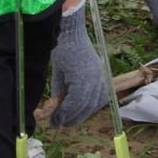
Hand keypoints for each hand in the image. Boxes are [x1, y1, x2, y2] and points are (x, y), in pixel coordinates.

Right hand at [49, 3, 106, 126]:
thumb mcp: (66, 75)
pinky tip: (58, 114)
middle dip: (76, 118)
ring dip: (70, 116)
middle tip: (62, 124)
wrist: (67, 34)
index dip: (84, 113)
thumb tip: (59, 109)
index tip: (72, 120)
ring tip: (58, 121)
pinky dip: (67, 110)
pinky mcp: (83, 79)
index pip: (96, 102)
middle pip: (90, 107)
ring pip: (83, 106)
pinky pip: (76, 100)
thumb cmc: (66, 50)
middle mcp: (99, 80)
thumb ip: (65, 91)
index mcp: (99, 78)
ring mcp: (93, 80)